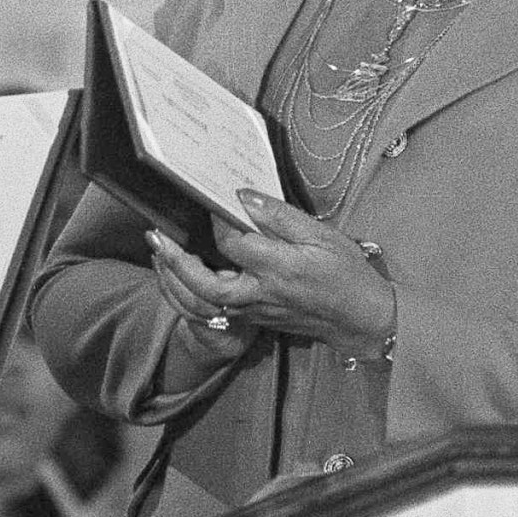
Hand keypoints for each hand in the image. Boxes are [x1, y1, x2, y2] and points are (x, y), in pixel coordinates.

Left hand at [145, 191, 394, 355]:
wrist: (362, 320)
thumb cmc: (347, 274)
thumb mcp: (322, 236)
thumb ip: (280, 216)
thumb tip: (244, 196)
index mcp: (280, 268)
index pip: (233, 243)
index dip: (217, 220)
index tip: (209, 199)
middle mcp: (261, 294)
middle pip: (205, 284)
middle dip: (175, 261)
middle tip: (156, 236)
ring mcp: (255, 311)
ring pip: (203, 303)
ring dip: (175, 280)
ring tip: (159, 252)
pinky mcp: (254, 320)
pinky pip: (212, 311)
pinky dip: (190, 295)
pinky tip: (180, 275)